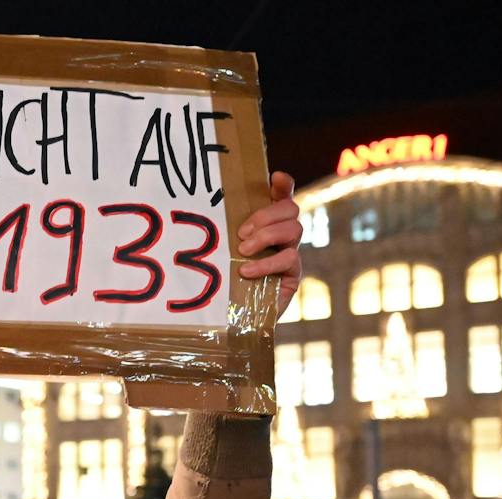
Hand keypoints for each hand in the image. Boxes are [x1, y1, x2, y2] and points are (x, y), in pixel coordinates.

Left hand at [236, 171, 302, 318]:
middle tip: (241, 233)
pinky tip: (247, 270)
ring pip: (294, 229)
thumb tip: (207, 209)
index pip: (283, 196)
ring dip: (267, 236)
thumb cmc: (224, 279)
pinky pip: (290, 258)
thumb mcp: (223, 250)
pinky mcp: (293, 275)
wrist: (232, 318)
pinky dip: (267, 263)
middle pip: (290, 209)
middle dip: (266, 216)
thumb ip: (225, 230)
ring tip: (243, 251)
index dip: (284, 185)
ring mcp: (291, 254)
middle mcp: (283, 236)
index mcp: (267, 224)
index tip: (276, 178)